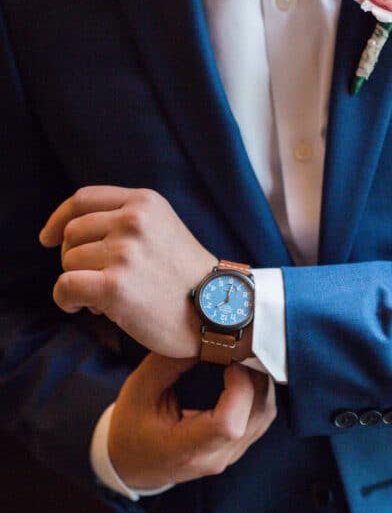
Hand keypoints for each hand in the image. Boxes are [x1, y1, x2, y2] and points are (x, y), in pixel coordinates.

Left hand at [39, 186, 216, 356]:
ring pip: (68, 262)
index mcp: (144, 202)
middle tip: (98, 284)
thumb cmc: (191, 281)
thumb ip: (127, 222)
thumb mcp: (165, 230)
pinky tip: (83, 308)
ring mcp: (124, 252)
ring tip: (106, 300)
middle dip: (76, 260)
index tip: (48, 238)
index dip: (58, 220)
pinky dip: (66, 299)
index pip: (82, 200)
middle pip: (72, 234)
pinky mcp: (116, 286)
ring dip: (79, 284)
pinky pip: (66, 286)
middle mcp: (133, 221)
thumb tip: (71, 239)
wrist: (222, 312)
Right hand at [108, 352, 275, 490]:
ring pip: (264, 415)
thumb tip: (205, 335)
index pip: (229, 425)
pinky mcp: (236, 449)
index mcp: (183, 449)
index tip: (227, 358)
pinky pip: (261, 419)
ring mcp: (229, 457)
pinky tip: (243, 373)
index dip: (239, 387)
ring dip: (259, 382)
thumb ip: (171, 362)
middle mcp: (213, 458)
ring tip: (240, 357)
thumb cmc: (131, 427)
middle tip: (238, 347)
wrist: (131, 463)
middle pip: (256, 415)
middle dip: (253, 375)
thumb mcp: (140, 389)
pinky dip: (257, 393)